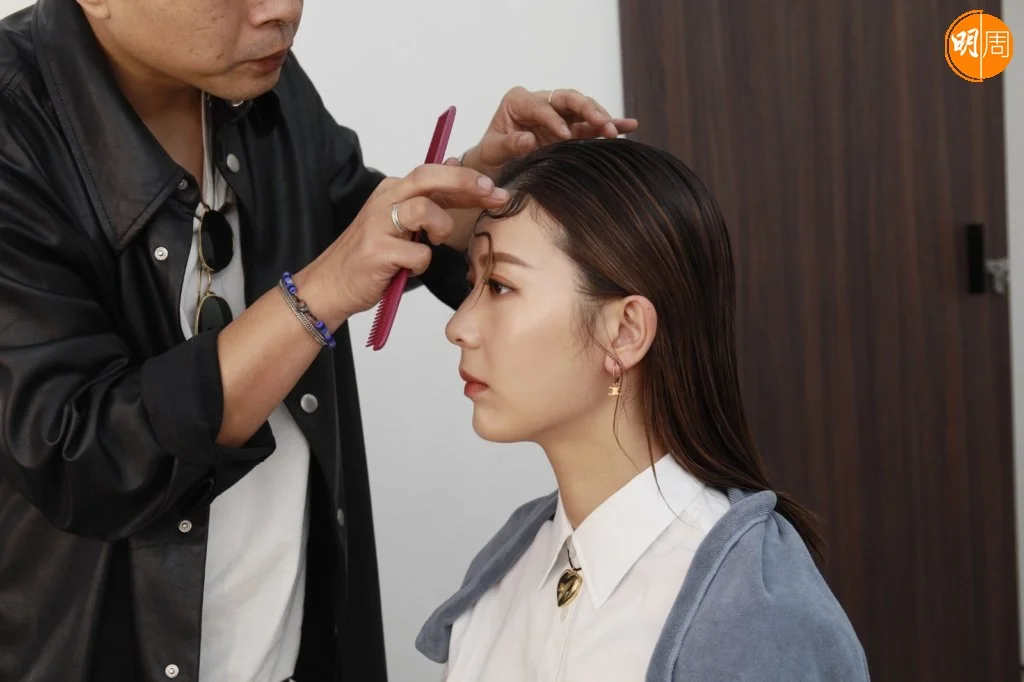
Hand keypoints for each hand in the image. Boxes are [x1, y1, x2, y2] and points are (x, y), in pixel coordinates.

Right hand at [295, 164, 507, 327]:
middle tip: (493, 194)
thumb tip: (456, 168)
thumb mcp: (400, 223)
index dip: (469, 180)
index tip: (497, 191)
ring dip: (440, 227)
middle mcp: (385, 201)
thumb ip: (427, 200)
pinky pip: (418, 254)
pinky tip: (408, 268)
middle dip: (466, 183)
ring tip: (434, 242)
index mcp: (393, 191)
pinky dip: (421, 264)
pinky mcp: (376, 251)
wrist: (331, 284)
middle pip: (429, 177)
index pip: (435, 175)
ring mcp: (378, 224)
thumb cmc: (370, 256)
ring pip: (424, 210)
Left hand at [459, 86, 638, 176]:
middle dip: (586, 109)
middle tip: (600, 122)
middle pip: (568, 98)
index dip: (553, 119)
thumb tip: (529, 139)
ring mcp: (558, 114)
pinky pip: (591, 125)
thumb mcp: (493, 150)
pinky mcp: (570, 128)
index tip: (564, 136)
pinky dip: (609, 125)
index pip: (541, 106)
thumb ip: (509, 144)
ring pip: (583, 110)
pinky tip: (629, 125)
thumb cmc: (491, 154)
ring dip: (601, 118)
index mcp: (518, 100)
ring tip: (615, 130)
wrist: (495, 164)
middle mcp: (541, 101)